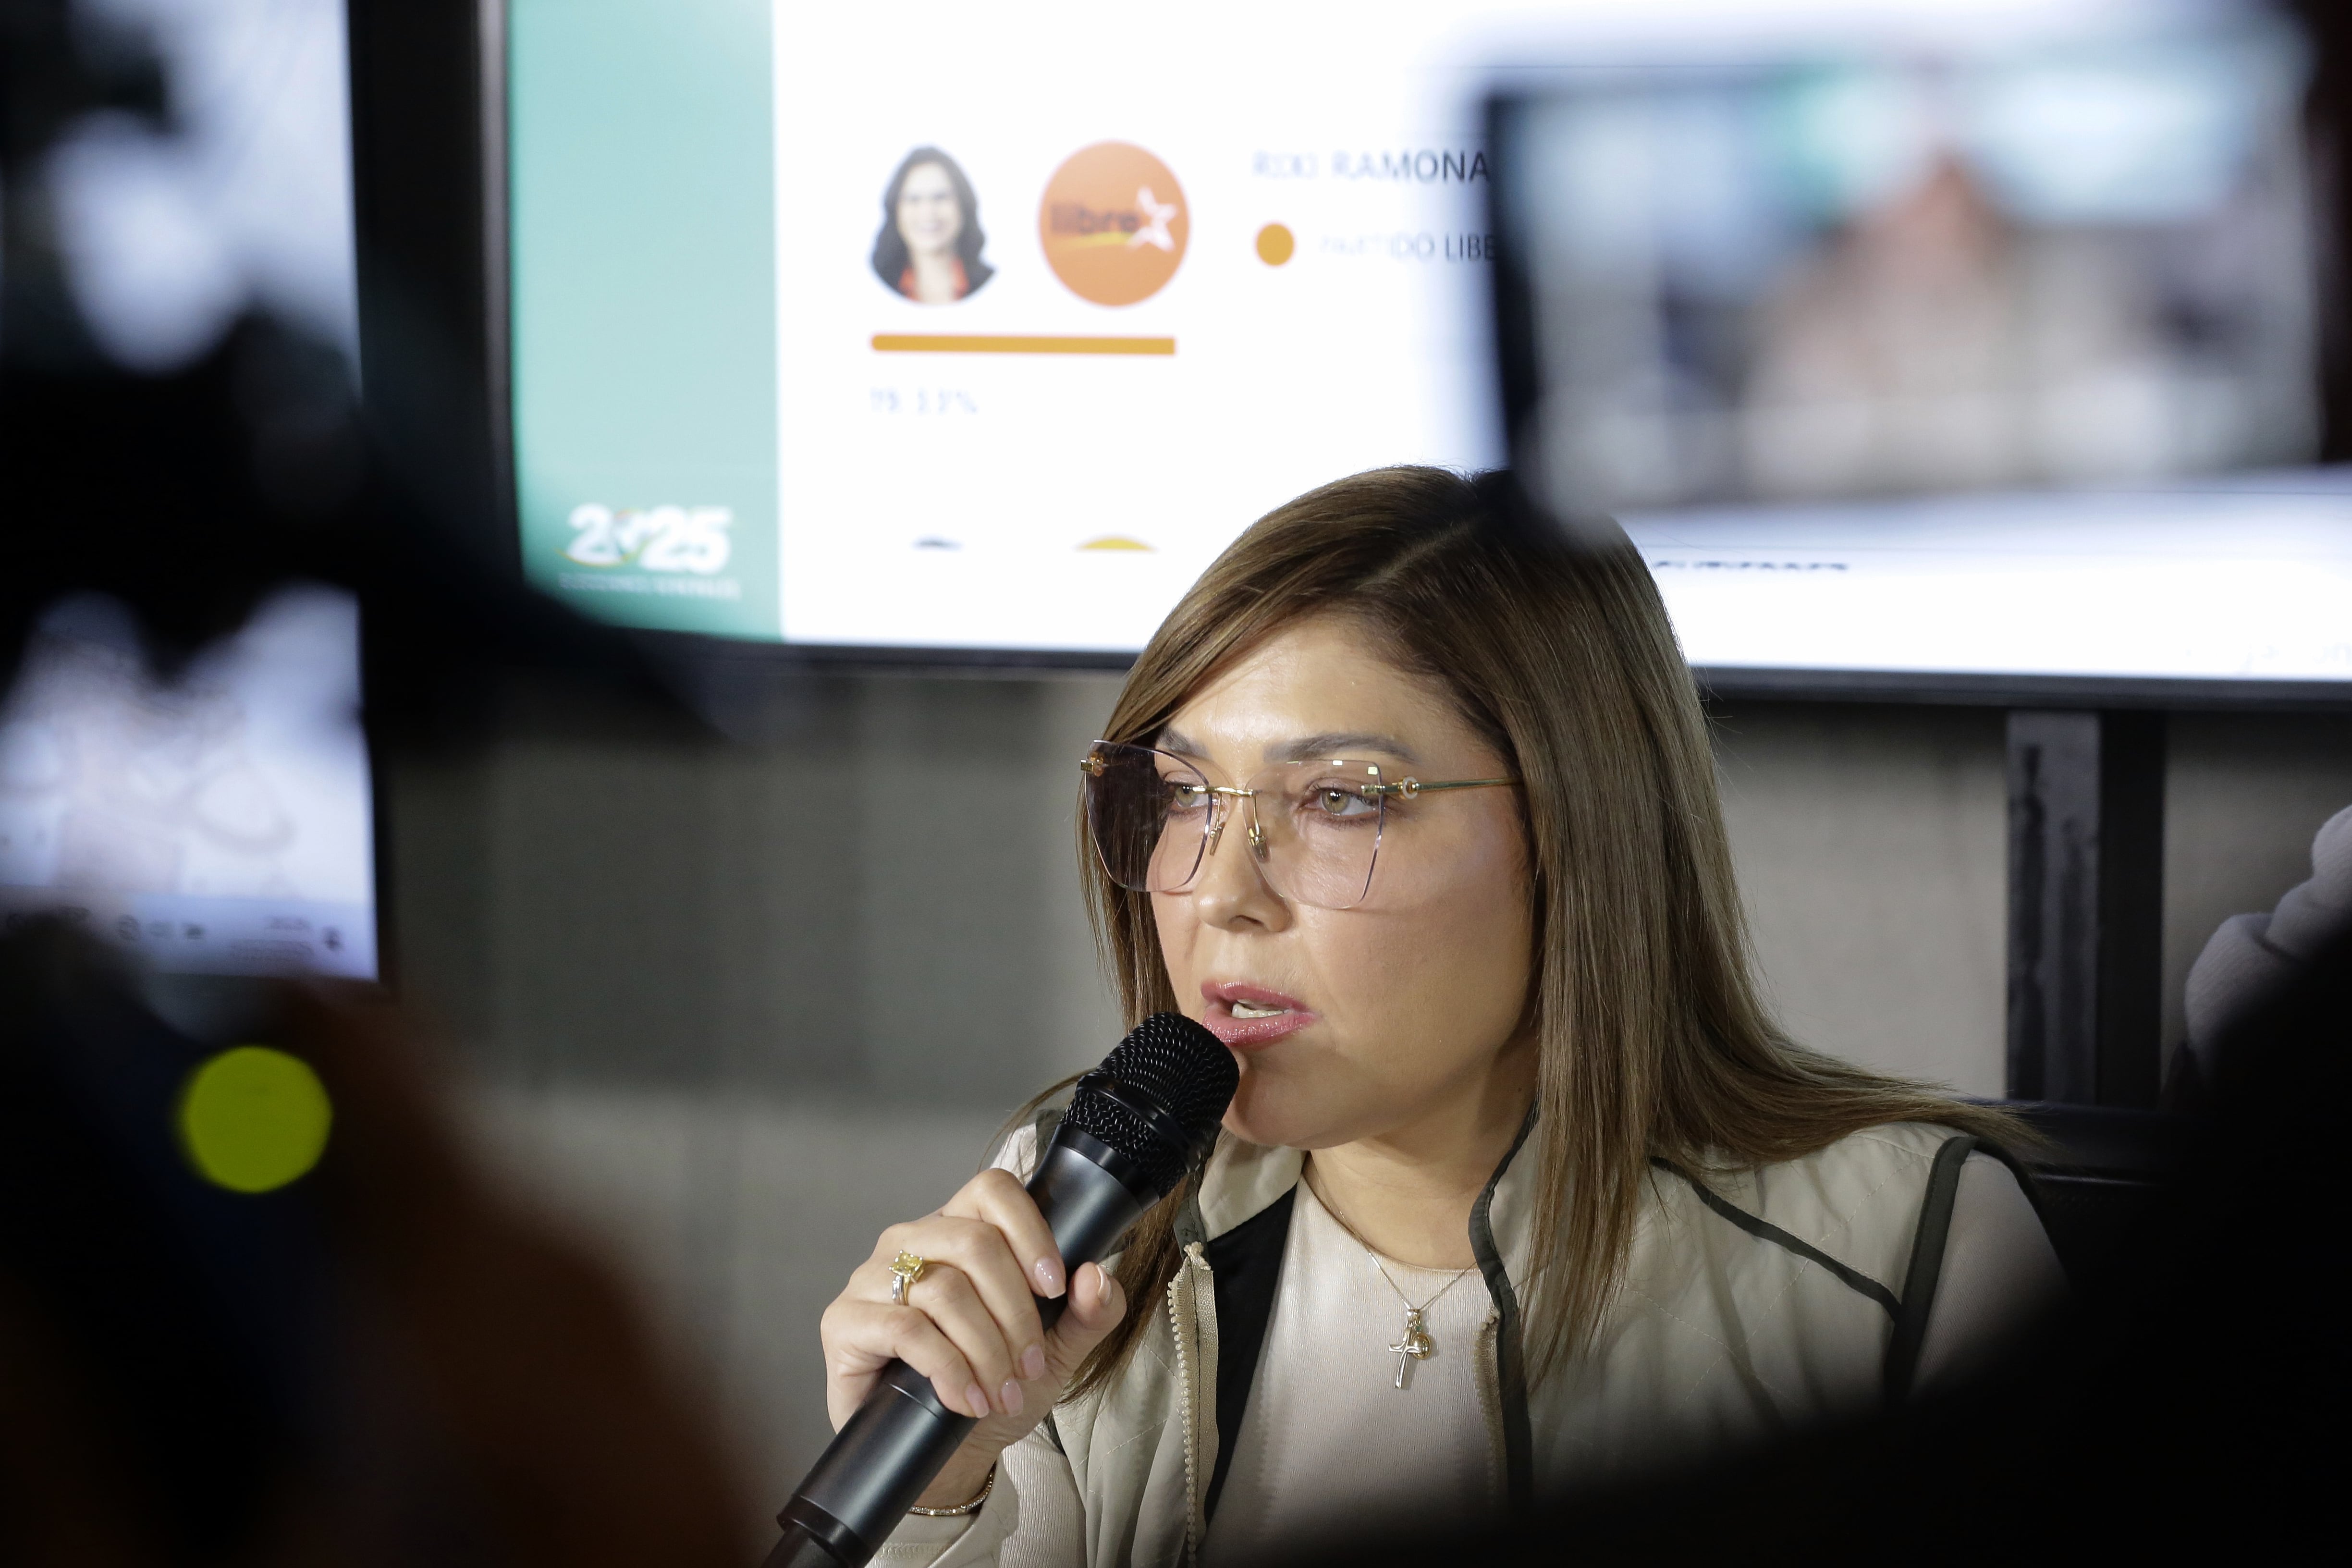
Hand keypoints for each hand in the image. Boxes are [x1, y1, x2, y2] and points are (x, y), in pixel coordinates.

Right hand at [819, 1168, 1127, 1505]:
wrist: (943, 1453)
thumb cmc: (993, 1388)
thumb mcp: (1055, 1352)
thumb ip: (1088, 1312)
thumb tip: (1096, 1276)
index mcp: (959, 1230)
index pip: (993, 1189)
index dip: (1030, 1231)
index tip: (1054, 1287)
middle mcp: (912, 1241)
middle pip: (975, 1244)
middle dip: (1016, 1312)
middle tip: (1029, 1366)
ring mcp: (872, 1277)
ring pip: (944, 1290)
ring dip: (986, 1350)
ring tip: (1002, 1392)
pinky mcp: (845, 1321)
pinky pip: (905, 1329)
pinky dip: (948, 1369)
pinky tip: (967, 1400)